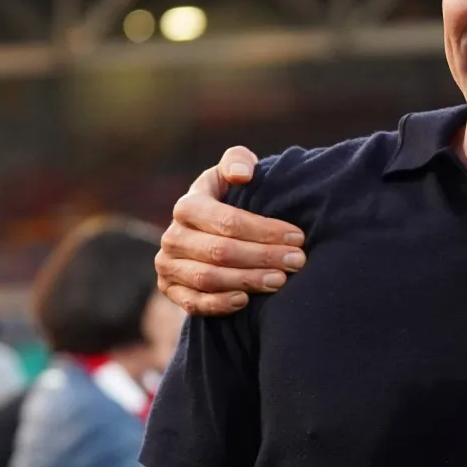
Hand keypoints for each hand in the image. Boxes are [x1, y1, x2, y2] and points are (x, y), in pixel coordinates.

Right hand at [157, 146, 307, 315]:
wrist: (207, 233)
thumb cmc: (230, 200)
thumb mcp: (232, 175)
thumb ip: (238, 162)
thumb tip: (242, 175)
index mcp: (188, 205)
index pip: (227, 221)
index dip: (265, 230)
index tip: (298, 237)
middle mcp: (172, 236)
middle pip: (220, 251)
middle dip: (264, 257)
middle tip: (297, 262)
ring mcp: (168, 265)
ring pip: (208, 278)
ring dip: (248, 280)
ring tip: (281, 280)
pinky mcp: (169, 290)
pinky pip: (192, 303)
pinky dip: (219, 304)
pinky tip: (246, 300)